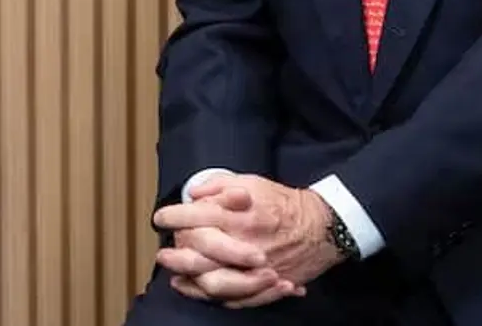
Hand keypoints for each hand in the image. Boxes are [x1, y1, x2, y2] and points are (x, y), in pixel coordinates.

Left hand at [152, 175, 346, 308]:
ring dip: (190, 281)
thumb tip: (193, 194)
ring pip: (214, 283)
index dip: (172, 217)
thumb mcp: (251, 182)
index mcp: (238, 215)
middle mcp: (243, 243)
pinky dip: (213, 297)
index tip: (160, 218)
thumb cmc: (282, 203)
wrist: (320, 227)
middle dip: (176, 256)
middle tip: (163, 255)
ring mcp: (255, 269)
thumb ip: (219, 185)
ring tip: (176, 276)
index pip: (195, 217)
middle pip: (199, 256)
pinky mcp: (265, 285)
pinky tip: (198, 289)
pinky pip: (235, 298)